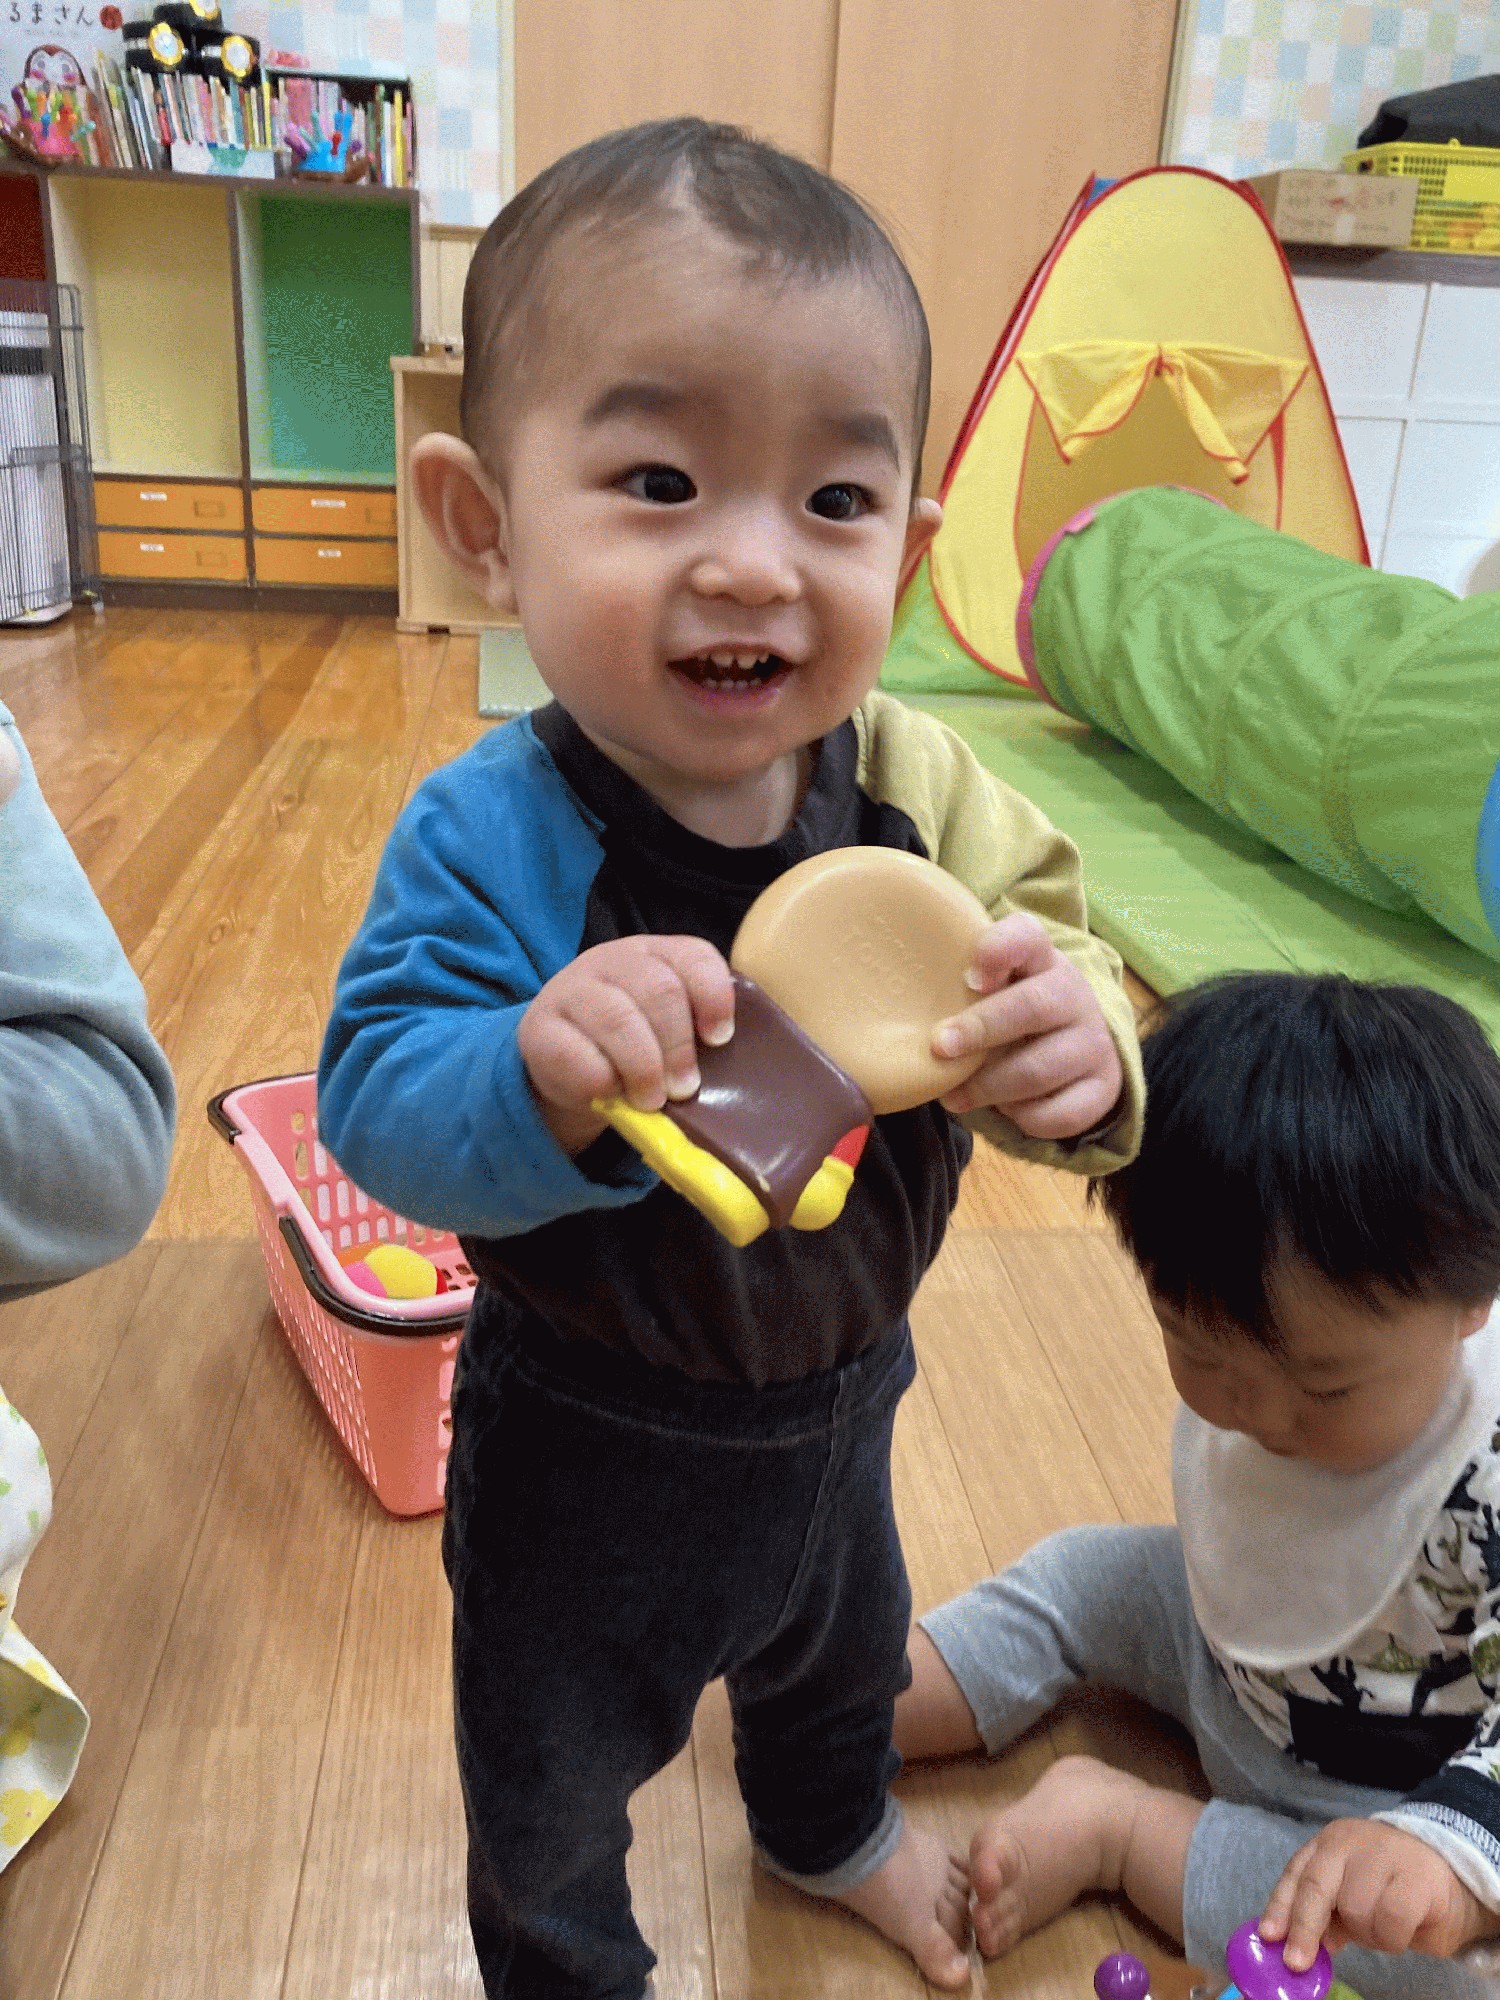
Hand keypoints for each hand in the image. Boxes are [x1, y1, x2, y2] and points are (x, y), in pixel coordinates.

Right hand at [518, 935, 734, 1154]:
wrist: (563, 1061)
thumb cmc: (632, 1045)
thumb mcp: (667, 1027)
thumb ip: (698, 1029)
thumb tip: (731, 1060)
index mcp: (652, 954)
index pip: (692, 956)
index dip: (713, 997)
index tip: (720, 1039)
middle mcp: (610, 961)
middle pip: (659, 989)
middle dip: (678, 1046)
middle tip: (684, 1088)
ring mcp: (570, 990)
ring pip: (618, 1019)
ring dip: (643, 1068)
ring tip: (652, 1099)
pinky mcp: (538, 1029)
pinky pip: (577, 1055)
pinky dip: (602, 1082)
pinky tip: (609, 1094)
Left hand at [931, 913, 1122, 1138]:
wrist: (1074, 1044)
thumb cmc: (1010, 1008)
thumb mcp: (990, 985)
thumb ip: (963, 983)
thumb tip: (912, 1009)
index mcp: (1040, 959)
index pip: (1026, 936)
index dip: (998, 950)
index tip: (969, 975)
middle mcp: (1074, 995)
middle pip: (1032, 1006)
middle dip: (980, 1029)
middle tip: (939, 1047)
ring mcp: (1094, 1043)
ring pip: (1038, 1070)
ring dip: (988, 1087)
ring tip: (955, 1095)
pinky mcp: (1102, 1089)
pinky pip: (1058, 1115)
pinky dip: (1022, 1117)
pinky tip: (1004, 1108)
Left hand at [1261, 1817, 1496, 1967]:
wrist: (1450, 1876)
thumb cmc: (1392, 1888)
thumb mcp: (1352, 1898)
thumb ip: (1325, 1916)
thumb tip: (1298, 1946)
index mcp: (1330, 1843)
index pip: (1297, 1873)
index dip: (1280, 1907)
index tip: (1268, 1936)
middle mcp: (1352, 1841)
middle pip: (1316, 1885)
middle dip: (1304, 1927)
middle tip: (1298, 1963)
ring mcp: (1385, 1853)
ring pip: (1355, 1908)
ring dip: (1366, 1934)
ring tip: (1381, 1930)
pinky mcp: (1418, 1875)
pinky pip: (1391, 1918)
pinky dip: (1392, 1937)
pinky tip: (1403, 1932)